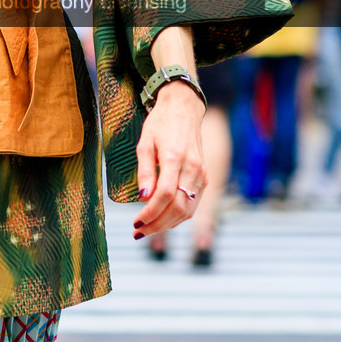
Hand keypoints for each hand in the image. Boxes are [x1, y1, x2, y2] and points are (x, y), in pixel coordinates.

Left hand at [133, 81, 207, 238]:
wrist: (184, 109)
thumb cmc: (160, 124)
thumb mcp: (144, 143)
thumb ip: (145, 172)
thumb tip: (143, 198)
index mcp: (175, 158)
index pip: (164, 195)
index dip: (150, 213)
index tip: (136, 222)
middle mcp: (192, 168)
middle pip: (177, 207)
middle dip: (157, 224)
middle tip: (138, 231)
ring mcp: (202, 174)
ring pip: (188, 209)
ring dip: (168, 224)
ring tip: (148, 229)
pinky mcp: (205, 177)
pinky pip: (193, 203)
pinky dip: (179, 216)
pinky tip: (164, 220)